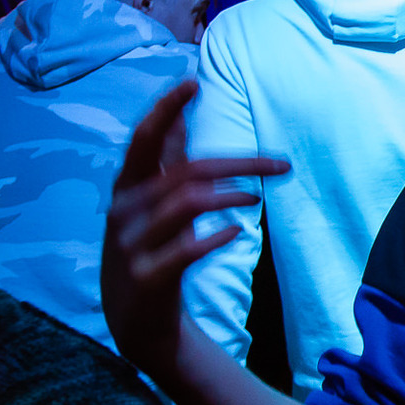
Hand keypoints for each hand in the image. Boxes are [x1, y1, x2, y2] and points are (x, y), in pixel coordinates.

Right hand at [102, 80, 288, 380]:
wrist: (136, 323)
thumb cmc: (150, 251)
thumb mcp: (150, 205)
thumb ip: (163, 164)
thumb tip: (178, 118)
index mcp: (126, 187)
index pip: (144, 139)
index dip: (166, 109)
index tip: (192, 81)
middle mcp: (123, 211)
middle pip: (186, 171)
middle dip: (239, 163)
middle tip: (281, 163)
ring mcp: (131, 244)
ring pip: (186, 204)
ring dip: (230, 196)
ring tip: (256, 199)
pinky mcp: (147, 277)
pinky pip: (186, 249)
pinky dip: (216, 236)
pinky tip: (237, 231)